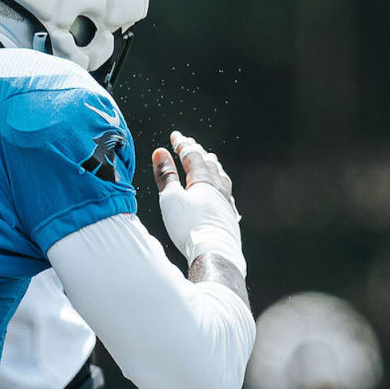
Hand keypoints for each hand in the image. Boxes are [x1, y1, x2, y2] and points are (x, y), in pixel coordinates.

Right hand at [152, 131, 245, 274]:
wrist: (215, 252)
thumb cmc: (189, 226)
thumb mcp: (171, 198)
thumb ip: (166, 175)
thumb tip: (160, 152)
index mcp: (203, 179)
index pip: (192, 155)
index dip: (182, 144)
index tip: (175, 136)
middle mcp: (218, 186)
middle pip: (208, 162)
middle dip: (197, 151)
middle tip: (188, 143)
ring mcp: (226, 200)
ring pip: (220, 175)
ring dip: (211, 164)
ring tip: (208, 159)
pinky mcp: (229, 214)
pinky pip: (225, 190)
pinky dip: (219, 182)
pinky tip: (220, 189)